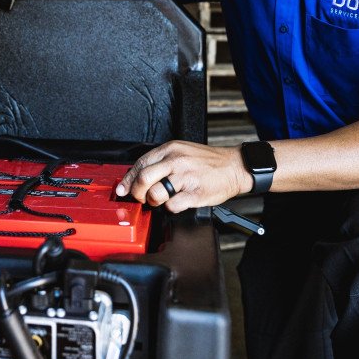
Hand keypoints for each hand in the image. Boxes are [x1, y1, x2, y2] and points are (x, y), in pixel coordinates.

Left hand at [115, 141, 251, 212]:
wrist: (234, 166)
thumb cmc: (207, 162)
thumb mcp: (181, 152)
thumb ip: (161, 161)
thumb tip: (137, 176)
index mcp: (170, 149)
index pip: (140, 164)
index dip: (128, 180)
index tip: (123, 189)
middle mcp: (176, 161)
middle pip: (144, 178)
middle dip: (137, 192)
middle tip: (142, 197)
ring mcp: (186, 177)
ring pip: (156, 193)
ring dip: (154, 201)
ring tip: (161, 200)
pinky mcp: (195, 193)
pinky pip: (173, 205)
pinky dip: (170, 208)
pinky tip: (176, 203)